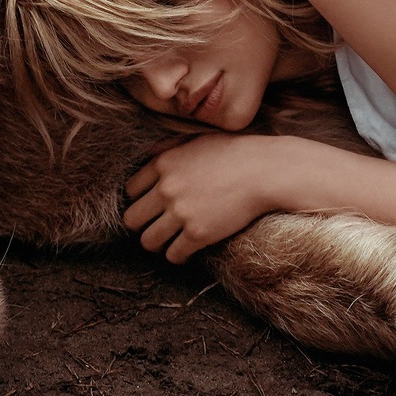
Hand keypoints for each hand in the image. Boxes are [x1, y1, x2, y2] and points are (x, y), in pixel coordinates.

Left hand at [123, 134, 288, 262]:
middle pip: (132, 219)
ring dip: (156, 244)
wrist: (265, 171)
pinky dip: (177, 256)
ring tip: (166, 243)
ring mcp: (181, 213)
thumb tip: (148, 154)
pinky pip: (173, 255)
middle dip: (141, 224)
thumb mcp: (196, 140)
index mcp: (163, 164)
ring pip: (148, 241)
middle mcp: (166, 189)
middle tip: (154, 226)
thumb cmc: (235, 153)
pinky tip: (185, 251)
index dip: (139, 200)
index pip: (130, 190)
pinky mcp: (198, 234)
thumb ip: (168, 147)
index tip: (149, 206)